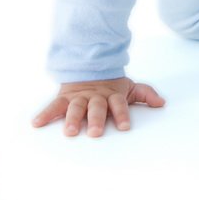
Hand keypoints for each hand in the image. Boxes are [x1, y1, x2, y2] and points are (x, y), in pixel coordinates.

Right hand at [32, 77, 165, 136]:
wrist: (89, 66)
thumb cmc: (111, 85)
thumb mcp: (129, 87)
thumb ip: (144, 94)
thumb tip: (161, 103)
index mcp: (112, 94)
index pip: (119, 104)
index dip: (122, 114)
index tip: (125, 127)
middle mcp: (95, 96)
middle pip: (97, 107)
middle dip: (96, 119)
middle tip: (95, 133)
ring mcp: (79, 96)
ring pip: (76, 107)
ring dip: (72, 119)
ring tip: (70, 132)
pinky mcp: (64, 97)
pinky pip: (54, 106)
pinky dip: (46, 114)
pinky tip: (37, 123)